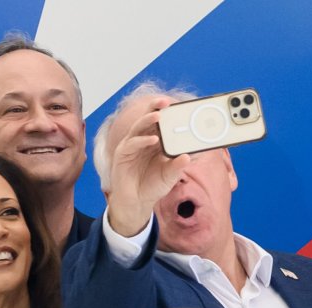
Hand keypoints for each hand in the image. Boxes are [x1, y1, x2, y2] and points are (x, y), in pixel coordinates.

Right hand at [107, 97, 190, 236]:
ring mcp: (132, 146)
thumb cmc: (152, 186)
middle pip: (148, 119)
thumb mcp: (169, 176)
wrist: (137, 202)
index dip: (168, 114)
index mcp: (155, 142)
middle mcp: (143, 140)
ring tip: (159, 115)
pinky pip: (132, 143)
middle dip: (156, 108)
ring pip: (139, 127)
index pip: (162, 124)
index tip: (179, 105)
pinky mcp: (123, 154)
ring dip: (148, 120)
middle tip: (167, 101)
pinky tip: (153, 139)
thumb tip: (189, 156)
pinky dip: (143, 140)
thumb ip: (178, 166)